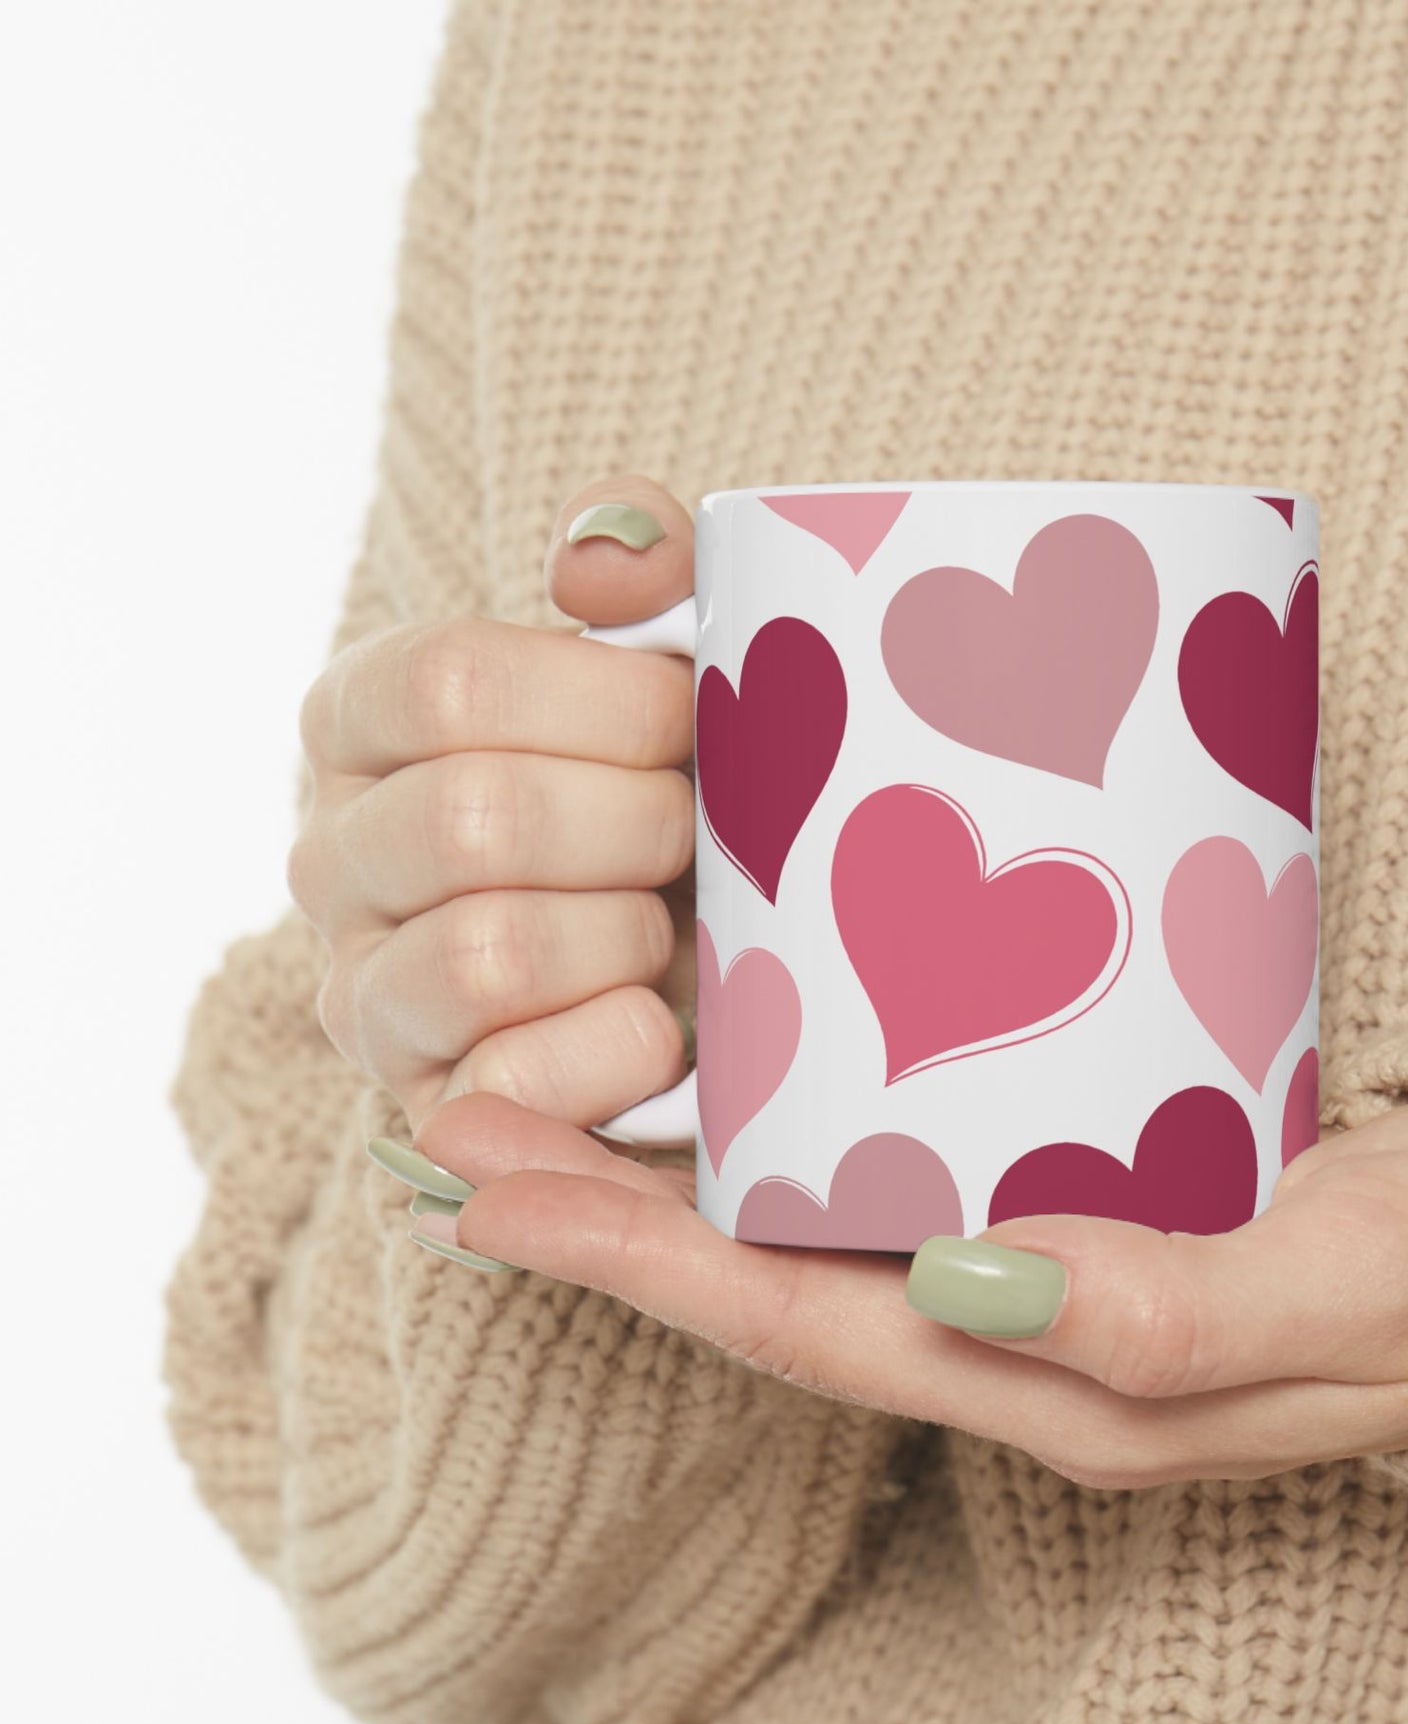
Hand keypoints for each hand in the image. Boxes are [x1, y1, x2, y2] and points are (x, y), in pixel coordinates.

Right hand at [289, 476, 698, 1132]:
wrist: (708, 962)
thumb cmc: (676, 790)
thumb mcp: (672, 661)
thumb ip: (644, 567)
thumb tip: (597, 564)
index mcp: (363, 720)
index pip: (448, 683)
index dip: (607, 703)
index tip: (690, 719)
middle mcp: (331, 855)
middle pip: (475, 820)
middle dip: (638, 826)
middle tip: (699, 833)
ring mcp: (365, 993)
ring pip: (487, 952)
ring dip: (627, 936)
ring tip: (668, 926)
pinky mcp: (428, 1107)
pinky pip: (514, 1082)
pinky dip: (621, 1047)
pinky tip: (663, 1021)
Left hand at [397, 1087, 1407, 1487]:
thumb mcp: (1349, 1288)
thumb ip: (1172, 1309)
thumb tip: (974, 1284)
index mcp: (1067, 1383)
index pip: (806, 1328)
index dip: (640, 1263)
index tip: (489, 1187)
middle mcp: (1030, 1337)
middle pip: (777, 1282)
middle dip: (609, 1214)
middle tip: (459, 1119)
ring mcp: (1054, 1270)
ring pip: (829, 1228)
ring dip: (683, 1167)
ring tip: (555, 1076)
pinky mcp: (1095, 1192)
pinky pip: (914, 1171)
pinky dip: (807, 1124)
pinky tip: (758, 1051)